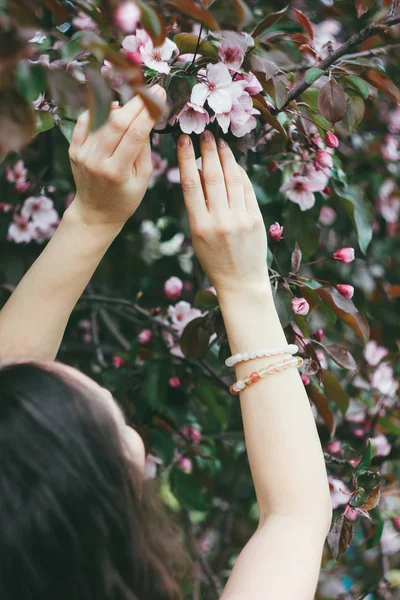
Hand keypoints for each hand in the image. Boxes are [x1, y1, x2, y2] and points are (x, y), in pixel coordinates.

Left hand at [66, 85, 165, 229]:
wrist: (95, 213)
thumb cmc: (124, 198)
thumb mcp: (143, 179)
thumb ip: (144, 149)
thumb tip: (145, 119)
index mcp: (116, 172)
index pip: (135, 134)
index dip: (148, 111)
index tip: (159, 95)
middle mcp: (96, 161)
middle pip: (117, 122)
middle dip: (136, 103)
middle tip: (150, 90)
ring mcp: (82, 154)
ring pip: (101, 118)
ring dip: (120, 104)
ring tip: (134, 98)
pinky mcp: (73, 150)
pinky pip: (85, 121)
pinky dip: (99, 109)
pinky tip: (112, 106)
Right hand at [177, 131, 270, 297]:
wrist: (240, 281)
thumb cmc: (214, 259)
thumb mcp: (197, 236)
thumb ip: (197, 206)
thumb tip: (197, 171)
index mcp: (199, 226)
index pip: (191, 185)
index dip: (186, 159)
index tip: (184, 140)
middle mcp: (220, 221)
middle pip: (213, 177)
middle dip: (208, 151)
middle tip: (205, 133)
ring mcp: (240, 219)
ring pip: (232, 179)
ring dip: (225, 157)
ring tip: (219, 142)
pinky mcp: (256, 219)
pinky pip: (247, 189)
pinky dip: (240, 173)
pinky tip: (234, 162)